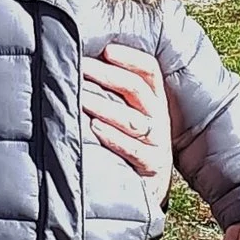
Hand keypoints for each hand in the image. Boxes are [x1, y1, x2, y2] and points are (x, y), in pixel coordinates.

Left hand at [83, 40, 170, 191]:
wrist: (147, 191)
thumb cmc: (130, 147)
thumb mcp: (129, 118)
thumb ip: (113, 95)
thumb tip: (81, 65)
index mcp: (155, 101)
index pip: (149, 71)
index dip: (130, 58)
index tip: (106, 49)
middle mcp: (158, 118)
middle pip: (137, 89)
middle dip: (107, 75)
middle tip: (81, 66)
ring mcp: (157, 143)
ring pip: (132, 119)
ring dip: (104, 106)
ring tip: (81, 97)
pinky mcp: (151, 166)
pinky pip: (134, 149)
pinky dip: (114, 138)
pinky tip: (95, 128)